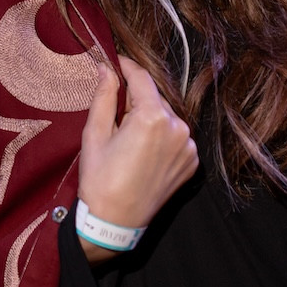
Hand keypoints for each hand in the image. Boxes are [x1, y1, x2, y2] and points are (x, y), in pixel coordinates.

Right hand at [77, 57, 198, 258]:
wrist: (115, 223)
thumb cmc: (100, 180)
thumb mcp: (94, 135)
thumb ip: (104, 97)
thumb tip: (107, 69)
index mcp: (152, 118)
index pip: (141, 78)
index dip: (126, 66)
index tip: (114, 62)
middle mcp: (178, 128)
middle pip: (155, 98)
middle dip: (136, 99)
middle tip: (114, 110)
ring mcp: (189, 147)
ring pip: (166, 117)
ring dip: (150, 118)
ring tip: (129, 137)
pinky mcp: (192, 162)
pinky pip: (176, 137)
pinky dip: (162, 137)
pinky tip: (144, 152)